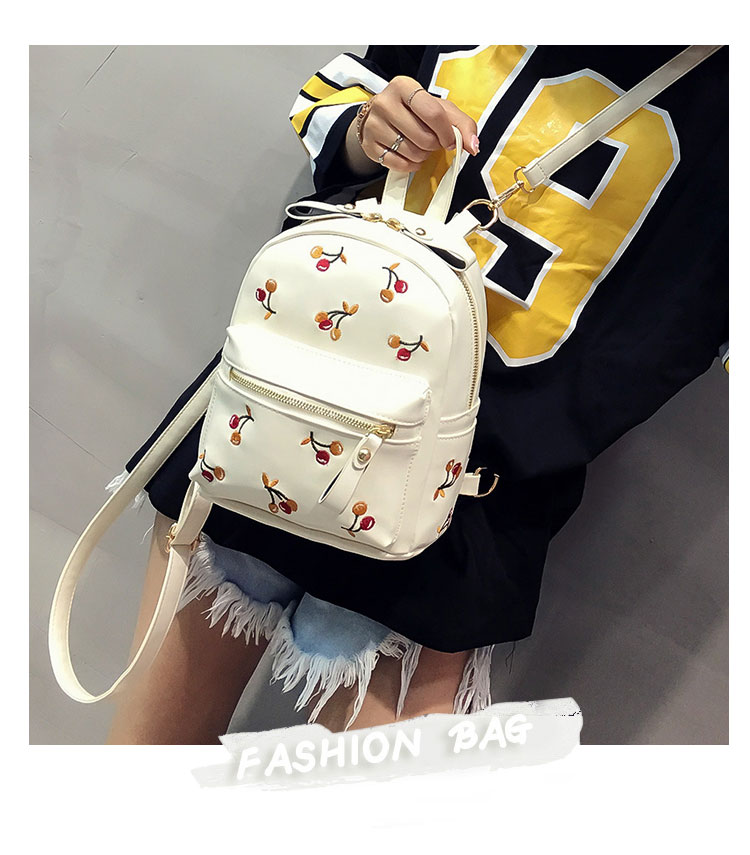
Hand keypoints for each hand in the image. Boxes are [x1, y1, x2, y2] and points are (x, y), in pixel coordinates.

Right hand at [355, 76, 478, 171]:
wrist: (379, 116)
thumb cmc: (412, 111)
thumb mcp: (438, 108)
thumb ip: (461, 124)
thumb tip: (473, 145)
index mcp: (404, 86)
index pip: (434, 113)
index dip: (447, 133)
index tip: (450, 140)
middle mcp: (385, 102)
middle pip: (424, 137)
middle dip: (434, 145)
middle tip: (431, 140)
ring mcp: (374, 125)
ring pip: (412, 153)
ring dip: (422, 156)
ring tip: (419, 146)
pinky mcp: (369, 145)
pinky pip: (399, 164)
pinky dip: (410, 165)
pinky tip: (410, 156)